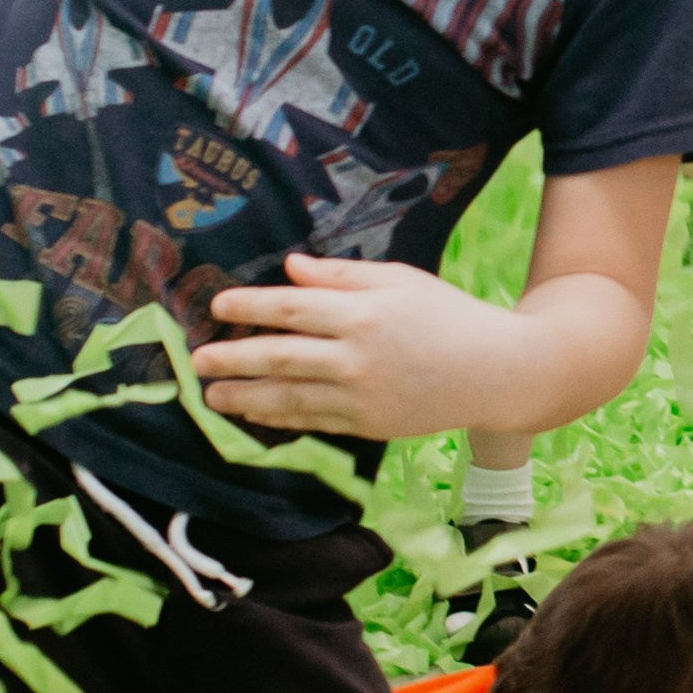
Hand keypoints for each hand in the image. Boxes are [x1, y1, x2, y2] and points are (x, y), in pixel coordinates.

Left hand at [193, 255, 517, 438]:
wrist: (496, 371)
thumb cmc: (446, 315)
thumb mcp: (398, 280)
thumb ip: (341, 276)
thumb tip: (290, 268)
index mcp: (363, 313)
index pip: (291, 307)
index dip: (250, 306)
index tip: (217, 304)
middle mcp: (357, 357)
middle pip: (280, 356)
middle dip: (232, 358)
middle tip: (196, 359)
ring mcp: (361, 396)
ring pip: (288, 397)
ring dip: (244, 396)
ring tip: (210, 394)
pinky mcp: (367, 425)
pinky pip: (311, 422)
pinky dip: (277, 418)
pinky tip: (251, 412)